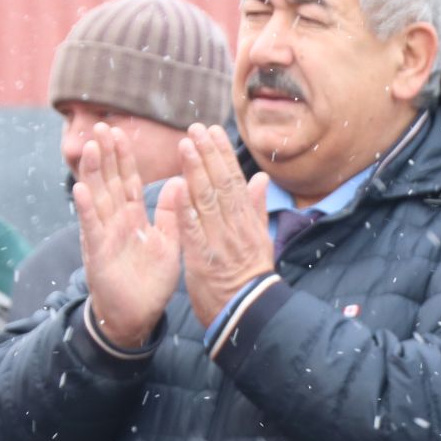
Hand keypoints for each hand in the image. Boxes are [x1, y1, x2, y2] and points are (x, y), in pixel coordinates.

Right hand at [75, 123, 184, 349]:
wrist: (136, 315)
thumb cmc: (150, 280)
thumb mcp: (169, 243)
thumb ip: (172, 214)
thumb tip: (182, 182)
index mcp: (133, 217)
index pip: (129, 181)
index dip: (124, 158)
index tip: (121, 132)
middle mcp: (116, 221)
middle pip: (109, 182)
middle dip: (105, 155)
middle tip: (101, 127)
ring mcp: (104, 235)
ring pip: (96, 198)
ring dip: (91, 173)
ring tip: (88, 147)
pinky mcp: (97, 252)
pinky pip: (91, 227)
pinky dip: (85, 209)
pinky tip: (79, 190)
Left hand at [168, 125, 273, 326]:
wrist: (247, 312)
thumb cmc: (251, 277)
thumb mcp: (262, 239)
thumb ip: (258, 207)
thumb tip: (262, 178)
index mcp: (247, 221)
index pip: (234, 180)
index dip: (223, 155)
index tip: (213, 131)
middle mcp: (234, 226)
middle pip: (220, 183)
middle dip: (208, 154)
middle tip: (196, 128)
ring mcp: (219, 240)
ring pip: (207, 200)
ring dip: (195, 171)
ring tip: (186, 145)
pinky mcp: (202, 257)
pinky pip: (193, 228)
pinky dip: (186, 207)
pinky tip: (177, 185)